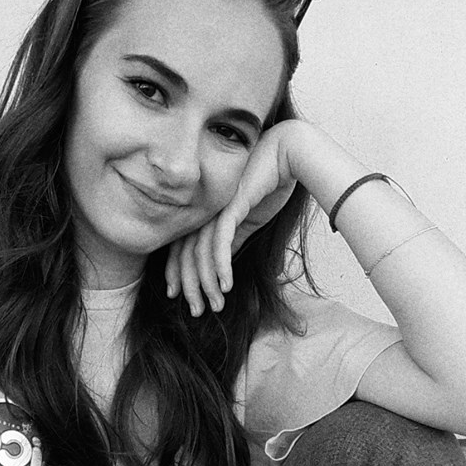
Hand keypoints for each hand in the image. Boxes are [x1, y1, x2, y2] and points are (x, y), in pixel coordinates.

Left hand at [165, 120, 302, 315]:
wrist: (289, 154)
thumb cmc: (270, 182)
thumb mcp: (249, 219)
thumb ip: (233, 237)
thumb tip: (223, 261)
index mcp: (204, 212)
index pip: (181, 248)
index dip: (177, 275)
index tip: (179, 297)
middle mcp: (203, 210)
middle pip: (185, 255)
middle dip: (190, 287)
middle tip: (197, 311)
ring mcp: (214, 208)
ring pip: (200, 254)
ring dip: (208, 284)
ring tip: (216, 305)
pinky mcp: (229, 207)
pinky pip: (219, 242)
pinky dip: (221, 267)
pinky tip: (226, 286)